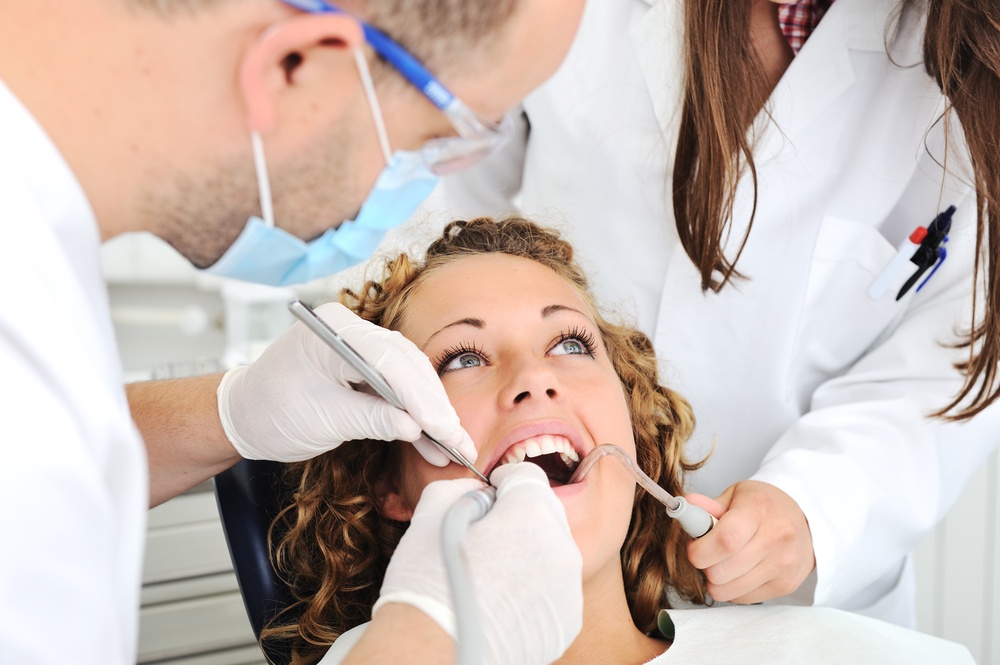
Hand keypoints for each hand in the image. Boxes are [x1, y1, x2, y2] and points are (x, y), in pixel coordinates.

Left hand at [216, 302, 474, 464]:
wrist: (244, 415)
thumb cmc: (270, 411)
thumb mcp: (322, 420)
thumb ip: (370, 419)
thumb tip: (413, 428)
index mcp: (333, 331)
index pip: (388, 359)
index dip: (419, 396)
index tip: (441, 427)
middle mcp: (351, 331)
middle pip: (406, 365)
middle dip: (433, 406)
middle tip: (457, 439)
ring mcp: (360, 348)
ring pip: (409, 377)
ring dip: (431, 412)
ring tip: (454, 445)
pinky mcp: (366, 368)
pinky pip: (398, 389)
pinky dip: (415, 415)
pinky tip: (434, 441)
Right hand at [375, 463, 583, 664]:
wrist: (435, 654)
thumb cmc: (429, 583)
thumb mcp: (432, 513)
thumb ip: (460, 488)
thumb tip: (476, 492)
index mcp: (532, 512)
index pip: (527, 476)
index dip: (503, 481)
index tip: (487, 496)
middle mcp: (561, 547)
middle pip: (544, 513)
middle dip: (518, 517)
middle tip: (484, 536)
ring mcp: (568, 588)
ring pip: (551, 553)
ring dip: (527, 553)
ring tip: (489, 575)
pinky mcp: (566, 622)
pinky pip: (553, 590)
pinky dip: (533, 589)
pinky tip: (501, 601)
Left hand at [686, 480, 814, 603]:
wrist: (805, 519)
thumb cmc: (763, 505)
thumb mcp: (736, 495)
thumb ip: (709, 506)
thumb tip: (685, 507)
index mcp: (759, 509)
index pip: (726, 540)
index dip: (701, 550)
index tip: (694, 548)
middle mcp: (776, 537)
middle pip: (723, 571)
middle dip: (705, 566)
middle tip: (709, 554)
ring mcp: (784, 564)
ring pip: (729, 590)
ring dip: (716, 580)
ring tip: (723, 562)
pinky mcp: (786, 585)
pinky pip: (743, 599)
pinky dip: (732, 589)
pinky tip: (739, 571)